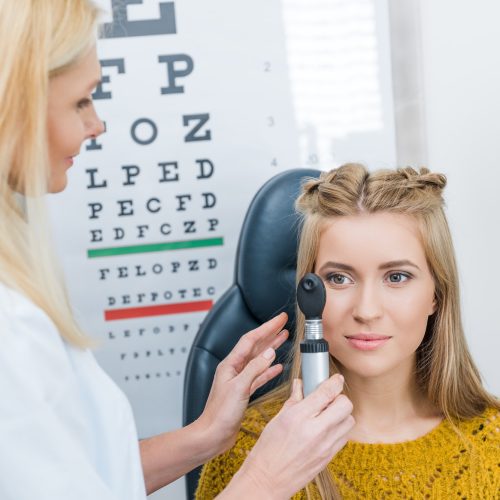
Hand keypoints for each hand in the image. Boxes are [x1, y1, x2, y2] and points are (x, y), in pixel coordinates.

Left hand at [196, 312, 288, 455]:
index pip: (251, 339)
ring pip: (258, 359)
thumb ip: (255, 369)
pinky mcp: (243, 392)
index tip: (279, 319)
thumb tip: (270, 353)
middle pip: (255, 346)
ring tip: (283, 339)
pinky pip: (259, 375)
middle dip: (270, 334)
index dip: (266, 327)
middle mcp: (234, 369)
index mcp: (230, 364)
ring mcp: (239, 380)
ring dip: (271, 348)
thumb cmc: (219, 414)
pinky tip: (278, 367)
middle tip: (283, 324)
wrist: (212, 436)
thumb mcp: (239, 388)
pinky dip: (269, 370)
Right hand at [225, 374, 353, 498]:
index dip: (334, 382)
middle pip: (345, 405)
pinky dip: (339, 428)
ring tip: (327, 414)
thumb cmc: (268, 449)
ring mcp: (325, 445)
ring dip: (341, 413)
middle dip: (339, 397)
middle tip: (328, 398)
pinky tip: (326, 428)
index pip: (326, 393)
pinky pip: (344, 436)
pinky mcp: (329, 457)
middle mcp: (315, 430)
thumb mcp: (278, 419)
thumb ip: (294, 400)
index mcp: (298, 417)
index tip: (336, 378)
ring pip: (349, 420)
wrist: (268, 480)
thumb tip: (300, 385)